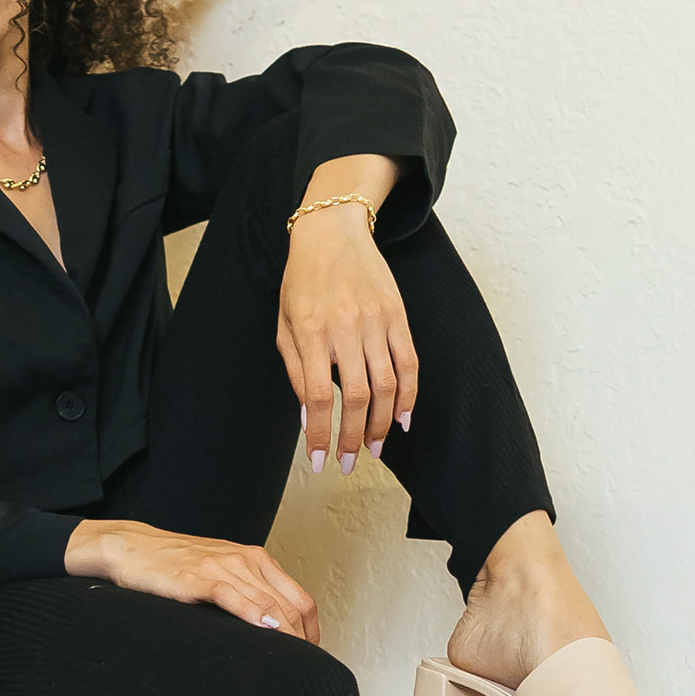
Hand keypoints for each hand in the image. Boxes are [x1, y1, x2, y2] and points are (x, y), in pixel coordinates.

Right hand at [65, 519, 320, 640]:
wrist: (132, 548)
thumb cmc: (175, 565)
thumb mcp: (221, 572)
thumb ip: (248, 591)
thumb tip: (271, 625)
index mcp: (255, 559)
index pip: (299, 598)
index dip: (311, 631)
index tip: (311, 657)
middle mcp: (245, 560)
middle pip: (290, 605)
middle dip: (303, 640)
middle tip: (306, 668)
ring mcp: (222, 567)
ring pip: (267, 603)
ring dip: (285, 635)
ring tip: (295, 661)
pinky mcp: (198, 577)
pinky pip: (233, 596)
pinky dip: (253, 615)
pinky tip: (264, 631)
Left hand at [277, 202, 417, 473]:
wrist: (332, 233)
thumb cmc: (301, 283)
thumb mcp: (284, 325)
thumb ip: (296, 371)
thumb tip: (309, 417)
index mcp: (310, 332)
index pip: (319, 397)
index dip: (320, 434)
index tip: (320, 461)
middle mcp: (345, 328)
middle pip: (358, 397)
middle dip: (355, 438)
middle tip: (351, 462)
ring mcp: (375, 321)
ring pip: (388, 385)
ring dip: (384, 424)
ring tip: (376, 448)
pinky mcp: (397, 315)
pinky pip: (409, 362)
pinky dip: (410, 394)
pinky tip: (404, 419)